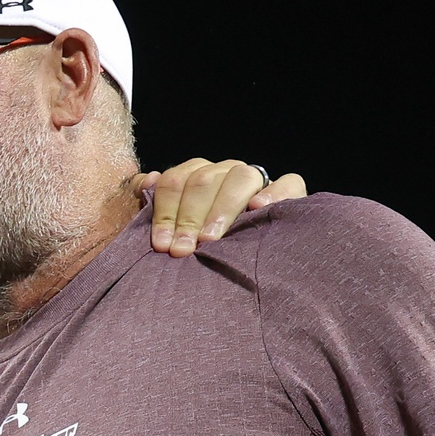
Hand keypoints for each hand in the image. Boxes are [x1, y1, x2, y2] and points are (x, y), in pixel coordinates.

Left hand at [142, 159, 309, 255]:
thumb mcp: (170, 228)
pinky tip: (257, 209)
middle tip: (182, 250)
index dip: (165, 213)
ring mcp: (257, 180)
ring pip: (241, 178)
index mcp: (196, 176)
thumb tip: (145, 182)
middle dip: (190, 217)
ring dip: (223, 209)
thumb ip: (152, 204)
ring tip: (211, 239)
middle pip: (205, 180)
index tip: (161, 245)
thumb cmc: (198, 247)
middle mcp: (225, 172)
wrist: (242, 263)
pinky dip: (274, 193)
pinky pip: (288, 182)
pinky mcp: (290, 192)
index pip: (175, 182)